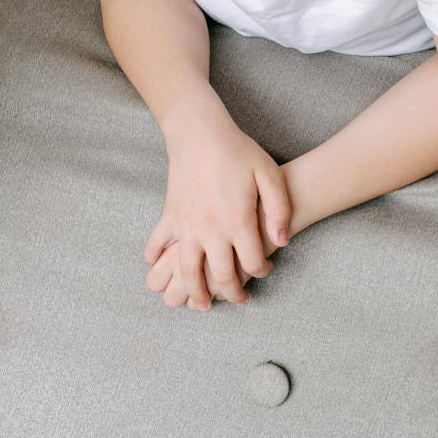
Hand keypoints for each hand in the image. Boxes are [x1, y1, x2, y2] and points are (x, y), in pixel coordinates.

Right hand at [144, 118, 291, 310]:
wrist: (200, 133)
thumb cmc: (238, 151)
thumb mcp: (269, 175)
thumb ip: (279, 210)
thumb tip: (282, 242)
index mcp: (238, 221)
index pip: (252, 263)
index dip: (261, 272)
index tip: (265, 270)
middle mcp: (211, 230)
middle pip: (221, 277)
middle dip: (232, 293)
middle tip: (239, 300)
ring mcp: (187, 226)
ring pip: (188, 272)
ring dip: (195, 293)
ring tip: (202, 304)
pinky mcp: (170, 217)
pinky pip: (157, 244)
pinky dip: (155, 259)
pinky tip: (159, 266)